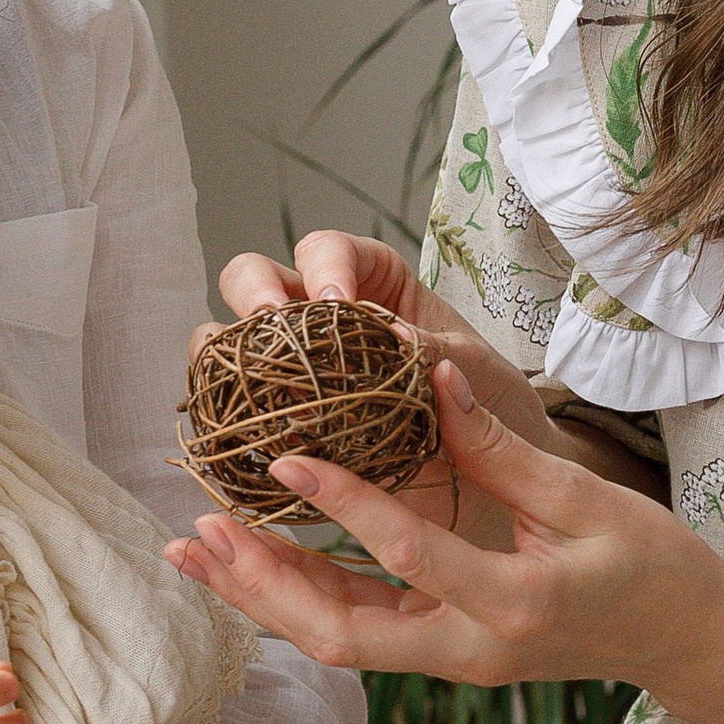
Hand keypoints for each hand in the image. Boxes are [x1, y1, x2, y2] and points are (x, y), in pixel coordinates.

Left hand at [170, 357, 723, 703]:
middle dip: (263, 585)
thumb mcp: (584, 498)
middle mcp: (469, 648)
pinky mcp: (443, 655)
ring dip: (262, 596)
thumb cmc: (651, 562)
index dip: (342, 507)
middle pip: (340, 634)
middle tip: (201, 532)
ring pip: (335, 641)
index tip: (283, 459)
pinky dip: (297, 600)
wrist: (684, 641)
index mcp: (513, 606)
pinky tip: (250, 562)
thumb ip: (498, 448)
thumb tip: (430, 376)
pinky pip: (355, 633)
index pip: (409, 556)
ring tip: (196, 549)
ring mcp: (452, 661)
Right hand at [210, 231, 563, 511]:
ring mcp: (293, 369)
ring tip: (249, 387)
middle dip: (253, 293)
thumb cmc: (490, 403)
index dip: (323, 268)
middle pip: (254, 278)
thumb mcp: (477, 372)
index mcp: (370, 281)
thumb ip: (439, 353)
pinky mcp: (284, 423)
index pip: (327, 249)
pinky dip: (231, 420)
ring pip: (229, 342)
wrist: (495, 474)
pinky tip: (248, 440)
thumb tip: (399, 339)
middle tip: (268, 325)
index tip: (337, 305)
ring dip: (228, 357)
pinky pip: (235, 411)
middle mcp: (318, 318)